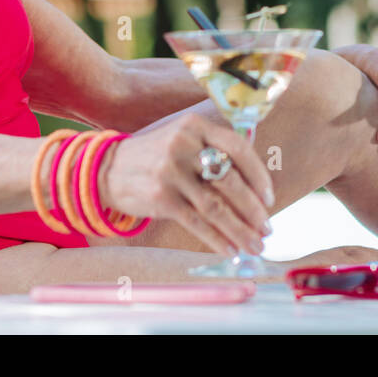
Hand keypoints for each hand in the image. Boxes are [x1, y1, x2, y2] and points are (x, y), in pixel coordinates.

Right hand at [99, 114, 274, 254]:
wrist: (107, 169)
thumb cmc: (155, 156)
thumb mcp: (182, 139)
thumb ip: (213, 150)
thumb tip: (254, 186)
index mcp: (195, 126)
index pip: (238, 148)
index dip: (258, 175)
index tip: (269, 197)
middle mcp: (183, 146)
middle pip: (230, 181)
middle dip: (253, 209)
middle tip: (267, 227)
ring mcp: (171, 173)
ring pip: (216, 207)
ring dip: (240, 230)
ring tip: (256, 244)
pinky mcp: (161, 198)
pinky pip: (197, 223)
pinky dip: (217, 239)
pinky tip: (231, 250)